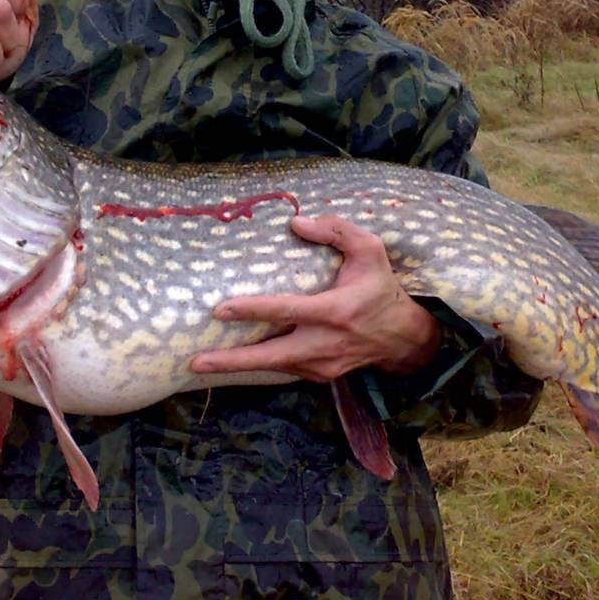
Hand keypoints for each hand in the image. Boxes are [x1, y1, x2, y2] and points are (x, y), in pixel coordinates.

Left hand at [190, 215, 441, 381]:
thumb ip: (336, 231)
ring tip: (202, 363)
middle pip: (271, 356)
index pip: (286, 311)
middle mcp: (326, 343)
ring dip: (238, 367)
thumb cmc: (381, 287)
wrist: (403, 336)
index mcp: (335, 311)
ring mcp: (323, 364)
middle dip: (232, 361)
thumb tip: (296, 224)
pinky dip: (259, 366)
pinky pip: (283, 369)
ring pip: (273, 367)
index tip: (220, 310)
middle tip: (195, 362)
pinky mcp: (320, 375)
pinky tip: (233, 361)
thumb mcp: (370, 250)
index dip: (252, 310)